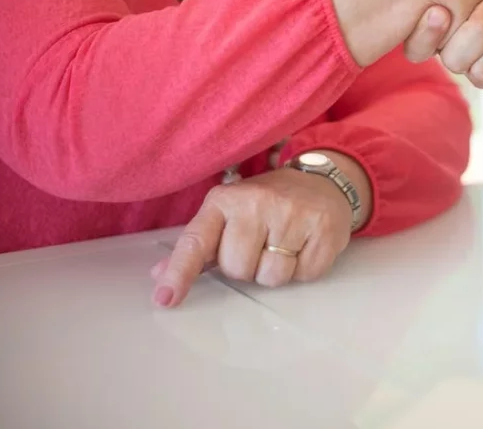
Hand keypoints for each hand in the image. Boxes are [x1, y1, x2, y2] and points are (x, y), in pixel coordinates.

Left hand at [150, 164, 360, 307]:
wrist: (322, 183)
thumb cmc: (268, 205)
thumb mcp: (230, 215)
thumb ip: (199, 246)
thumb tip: (158, 274)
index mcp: (225, 200)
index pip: (196, 241)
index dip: (179, 272)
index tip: (166, 298)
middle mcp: (257, 202)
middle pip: (238, 269)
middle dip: (248, 268)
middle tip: (261, 246)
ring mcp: (293, 214)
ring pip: (272, 277)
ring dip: (277, 271)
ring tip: (284, 246)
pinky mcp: (324, 228)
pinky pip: (305, 274)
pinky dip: (304, 269)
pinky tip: (305, 246)